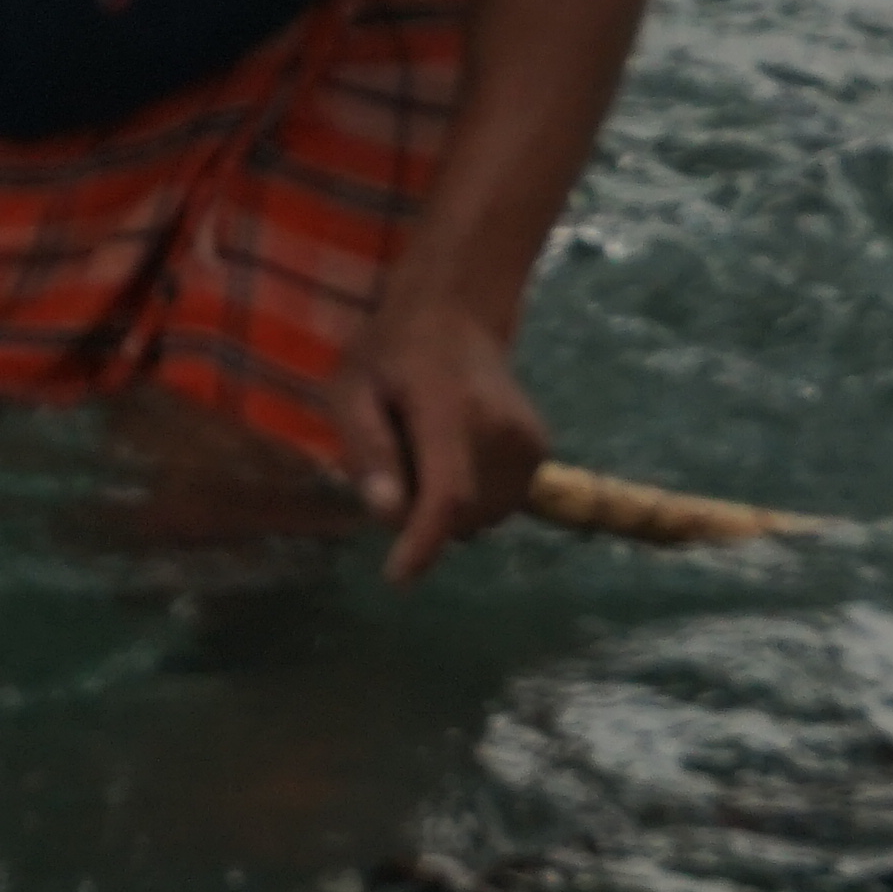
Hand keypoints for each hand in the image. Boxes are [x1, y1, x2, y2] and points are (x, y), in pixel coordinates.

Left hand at [329, 299, 548, 586]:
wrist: (456, 314)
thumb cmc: (392, 351)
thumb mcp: (352, 388)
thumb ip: (368, 448)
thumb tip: (388, 514)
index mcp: (449, 408)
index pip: (448, 493)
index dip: (425, 543)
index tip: (399, 576)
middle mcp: (502, 428)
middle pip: (459, 514)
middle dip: (419, 513)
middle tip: (397, 461)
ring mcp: (529, 442)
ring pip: (480, 518)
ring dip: (447, 507)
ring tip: (427, 451)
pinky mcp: (540, 451)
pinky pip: (499, 505)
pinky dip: (471, 498)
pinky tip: (455, 455)